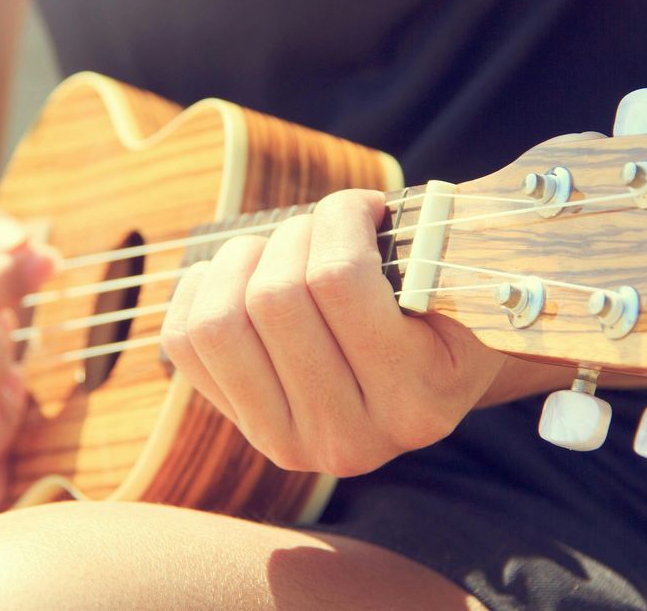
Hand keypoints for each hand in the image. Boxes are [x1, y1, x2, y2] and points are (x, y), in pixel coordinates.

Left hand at [160, 189, 503, 476]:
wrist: (431, 379)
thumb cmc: (446, 310)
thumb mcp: (463, 283)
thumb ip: (432, 247)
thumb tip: (358, 207)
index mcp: (419, 402)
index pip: (338, 279)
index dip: (340, 216)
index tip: (364, 204)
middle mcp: (354, 440)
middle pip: (275, 298)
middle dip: (295, 234)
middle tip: (323, 227)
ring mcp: (290, 442)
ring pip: (220, 322)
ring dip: (242, 260)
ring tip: (278, 248)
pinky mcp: (244, 428)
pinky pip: (184, 341)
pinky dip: (201, 288)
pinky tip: (241, 275)